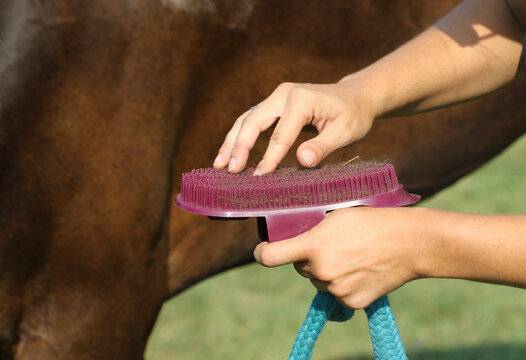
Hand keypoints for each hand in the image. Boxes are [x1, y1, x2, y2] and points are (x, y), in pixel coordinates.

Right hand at [213, 81, 376, 174]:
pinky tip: (230, 153)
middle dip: (239, 146)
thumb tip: (302, 161)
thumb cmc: (354, 115)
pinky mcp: (274, 104)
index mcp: (301, 99)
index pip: (280, 134)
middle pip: (253, 121)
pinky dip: (239, 136)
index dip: (269, 158)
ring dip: (232, 141)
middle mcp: (284, 93)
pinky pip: (252, 120)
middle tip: (229, 171)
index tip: (259, 178)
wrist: (356, 96)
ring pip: (246, 119)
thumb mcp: (346, 132)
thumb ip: (323, 146)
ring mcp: (277, 97)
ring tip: (219, 164)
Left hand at [253, 207, 421, 308]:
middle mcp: (321, 271)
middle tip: (331, 245)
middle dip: (308, 257)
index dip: (261, 253)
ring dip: (326, 272)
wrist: (409, 243)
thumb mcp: (336, 214)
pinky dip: (343, 284)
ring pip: (319, 281)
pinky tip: (359, 270)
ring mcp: (336, 290)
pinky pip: (336, 294)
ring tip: (351, 255)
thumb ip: (311, 227)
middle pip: (300, 267)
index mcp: (313, 246)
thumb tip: (292, 233)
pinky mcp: (351, 303)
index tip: (261, 250)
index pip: (270, 257)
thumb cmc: (372, 221)